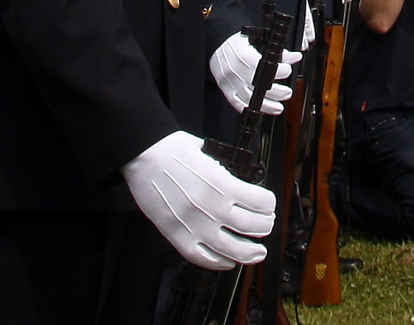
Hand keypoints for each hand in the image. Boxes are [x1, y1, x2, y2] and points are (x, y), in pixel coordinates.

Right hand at [123, 131, 274, 269]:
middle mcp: (211, 207)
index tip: (270, 205)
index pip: (260, 202)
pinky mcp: (177, 236)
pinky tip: (228, 261)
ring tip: (258, 252)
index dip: (269, 204)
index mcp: (222, 184)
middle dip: (265, 226)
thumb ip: (226, 174)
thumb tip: (239, 187)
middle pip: (252, 226)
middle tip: (267, 225)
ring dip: (250, 252)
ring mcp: (194, 225)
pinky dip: (219, 263)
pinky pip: (203, 258)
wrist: (143, 157)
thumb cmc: (172, 150)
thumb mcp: (209, 154)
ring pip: (232, 249)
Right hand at [209, 34, 301, 115]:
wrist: (217, 45)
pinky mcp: (226, 89)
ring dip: (266, 105)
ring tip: (279, 108)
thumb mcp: (259, 40)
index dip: (278, 71)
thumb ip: (278, 51)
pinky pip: (237, 103)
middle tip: (288, 93)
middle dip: (276, 92)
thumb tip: (295, 57)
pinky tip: (261, 110)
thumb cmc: (240, 43)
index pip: (262, 67)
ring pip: (248, 99)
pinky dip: (249, 108)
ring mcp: (229, 81)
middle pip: (257, 86)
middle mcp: (235, 70)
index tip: (287, 70)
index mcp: (243, 55)